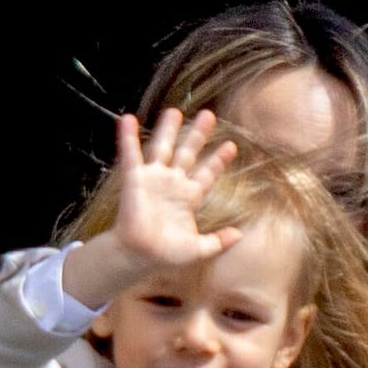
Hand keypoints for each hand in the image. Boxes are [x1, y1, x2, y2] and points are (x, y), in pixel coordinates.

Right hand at [63, 111, 241, 308]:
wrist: (141, 256)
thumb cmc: (167, 255)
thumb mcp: (200, 249)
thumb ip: (220, 240)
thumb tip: (240, 234)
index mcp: (188, 197)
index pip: (207, 173)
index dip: (218, 159)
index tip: (232, 145)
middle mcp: (172, 184)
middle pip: (188, 153)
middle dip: (198, 134)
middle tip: (209, 114)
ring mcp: (153, 179)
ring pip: (163, 148)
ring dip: (168, 129)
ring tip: (175, 110)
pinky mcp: (134, 179)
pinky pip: (130, 154)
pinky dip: (128, 137)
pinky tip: (127, 119)